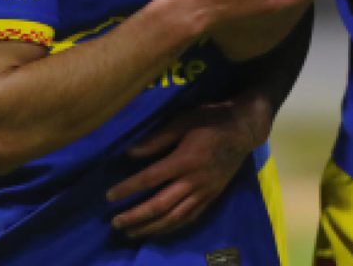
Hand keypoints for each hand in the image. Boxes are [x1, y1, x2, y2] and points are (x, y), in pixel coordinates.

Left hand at [106, 100, 267, 238]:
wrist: (243, 129)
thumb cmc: (210, 119)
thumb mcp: (182, 120)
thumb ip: (157, 139)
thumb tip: (130, 153)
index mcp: (184, 160)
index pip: (150, 179)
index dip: (128, 189)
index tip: (109, 196)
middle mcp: (194, 181)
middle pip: (160, 205)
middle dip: (136, 216)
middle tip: (115, 223)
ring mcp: (204, 192)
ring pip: (175, 217)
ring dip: (151, 228)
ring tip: (131, 233)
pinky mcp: (212, 197)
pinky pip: (190, 217)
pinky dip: (172, 227)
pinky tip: (158, 231)